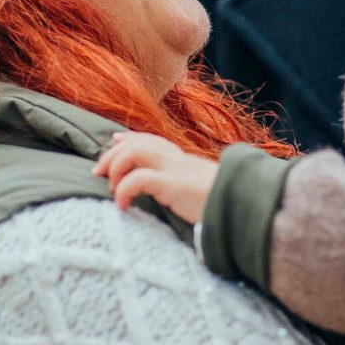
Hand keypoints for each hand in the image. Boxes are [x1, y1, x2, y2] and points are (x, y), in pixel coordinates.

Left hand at [93, 132, 217, 224]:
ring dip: (115, 167)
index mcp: (185, 160)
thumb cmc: (226, 204)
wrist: (246, 206)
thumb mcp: (205, 191)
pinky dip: (123, 190)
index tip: (114, 140)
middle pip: (138, 143)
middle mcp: (179, 159)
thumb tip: (181, 196)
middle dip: (113, 154)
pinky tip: (122, 205)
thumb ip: (190, 188)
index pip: (152, 140)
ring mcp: (176, 170)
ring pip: (135, 153)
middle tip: (98, 171)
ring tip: (110, 187)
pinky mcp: (173, 185)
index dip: (130, 138)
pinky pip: (138, 180)